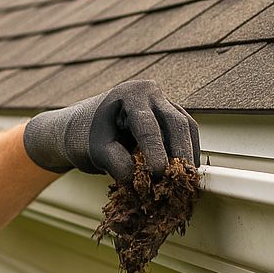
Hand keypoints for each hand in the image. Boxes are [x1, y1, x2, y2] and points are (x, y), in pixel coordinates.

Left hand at [23, 78, 199, 183]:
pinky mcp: (170, 116)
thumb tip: (133, 178)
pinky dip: (187, 152)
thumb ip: (112, 161)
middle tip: (180, 178)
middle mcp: (151, 93)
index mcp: (129, 95)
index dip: (155, 150)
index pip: (147, 125)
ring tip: (186, 179)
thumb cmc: (87, 136)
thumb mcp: (94, 149)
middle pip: (175, 122)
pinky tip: (186, 172)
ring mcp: (163, 102)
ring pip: (186, 126)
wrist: (84, 127)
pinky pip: (185, 133)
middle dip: (180, 152)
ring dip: (189, 153)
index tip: (159, 173)